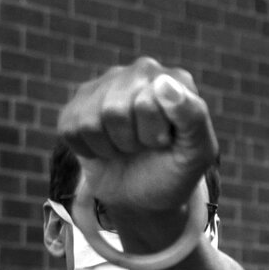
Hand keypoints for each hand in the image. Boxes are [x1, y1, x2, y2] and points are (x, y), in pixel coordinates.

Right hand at [57, 58, 218, 222]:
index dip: (154, 135)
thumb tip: (164, 82)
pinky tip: (107, 148)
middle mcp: (140, 72)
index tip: (166, 143)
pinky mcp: (77, 105)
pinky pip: (71, 129)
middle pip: (115, 110)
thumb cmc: (175, 170)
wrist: (147, 197)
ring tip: (129, 147)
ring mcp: (106, 85)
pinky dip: (90, 151)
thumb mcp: (197, 152)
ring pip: (91, 121)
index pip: (147, 103)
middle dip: (132, 141)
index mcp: (175, 79)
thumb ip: (192, 116)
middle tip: (146, 147)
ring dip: (112, 147)